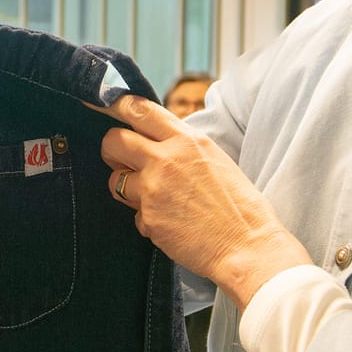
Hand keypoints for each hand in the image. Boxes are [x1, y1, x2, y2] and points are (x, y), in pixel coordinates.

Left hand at [95, 95, 310, 310]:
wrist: (246, 245)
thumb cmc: (239, 206)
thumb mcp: (216, 160)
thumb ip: (184, 148)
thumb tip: (158, 142)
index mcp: (188, 140)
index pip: (140, 109)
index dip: (116, 105)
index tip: (105, 106)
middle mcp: (166, 158)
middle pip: (114, 140)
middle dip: (111, 150)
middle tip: (120, 161)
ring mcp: (153, 188)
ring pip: (114, 180)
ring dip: (126, 189)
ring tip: (153, 199)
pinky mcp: (148, 217)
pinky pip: (134, 214)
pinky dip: (147, 220)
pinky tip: (171, 224)